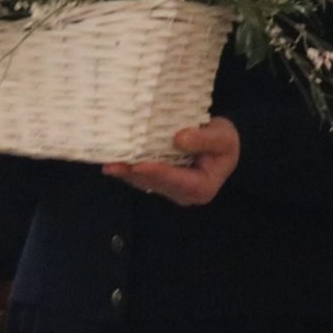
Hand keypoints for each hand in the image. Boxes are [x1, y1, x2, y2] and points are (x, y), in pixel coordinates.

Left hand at [104, 118, 239, 207]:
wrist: (224, 146)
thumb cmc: (225, 142)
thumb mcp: (222, 137)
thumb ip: (203, 139)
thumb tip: (179, 138)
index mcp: (202, 187)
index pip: (176, 179)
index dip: (156, 172)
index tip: (138, 164)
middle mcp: (184, 194)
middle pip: (156, 183)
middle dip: (133, 174)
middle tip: (111, 165)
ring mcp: (172, 190)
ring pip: (146, 182)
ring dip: (126, 173)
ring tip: (107, 164)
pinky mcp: (162, 183)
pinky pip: (144, 177)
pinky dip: (129, 169)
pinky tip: (114, 161)